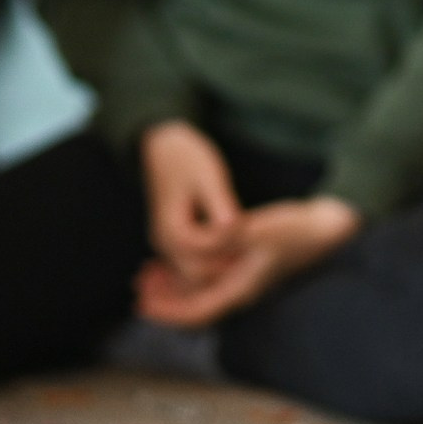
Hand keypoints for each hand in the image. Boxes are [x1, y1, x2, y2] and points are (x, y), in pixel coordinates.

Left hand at [133, 195, 362, 327]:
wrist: (329, 226)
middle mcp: (241, 290)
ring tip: (150, 270)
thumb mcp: (259, 230)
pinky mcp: (248, 266)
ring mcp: (245, 279)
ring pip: (201, 291)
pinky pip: (211, 276)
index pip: (197, 312)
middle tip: (139, 284)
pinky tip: (179, 257)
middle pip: (194, 305)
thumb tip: (199, 244)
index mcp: (241, 288)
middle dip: (164, 297)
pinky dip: (190, 270)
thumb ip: (227, 238)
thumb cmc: (297, 230)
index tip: (142, 304)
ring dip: (174, 284)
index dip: (166, 311)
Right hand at [140, 120, 240, 270]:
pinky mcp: (180, 241)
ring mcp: (170, 245)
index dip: (231, 246)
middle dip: (227, 266)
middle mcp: (166, 244)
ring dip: (223, 268)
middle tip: (258, 252)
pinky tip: (243, 249)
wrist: (164, 148)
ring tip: (253, 252)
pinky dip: (217, 262)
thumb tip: (234, 225)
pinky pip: (198, 263)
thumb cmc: (188, 159)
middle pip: (198, 275)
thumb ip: (220, 204)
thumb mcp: (208, 177)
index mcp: (171, 230)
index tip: (253, 231)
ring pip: (197, 274)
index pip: (204, 256)